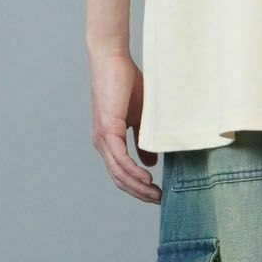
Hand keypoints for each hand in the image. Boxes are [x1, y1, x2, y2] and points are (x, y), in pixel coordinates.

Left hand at [88, 50, 160, 203]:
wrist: (112, 61)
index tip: (157, 196)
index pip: (121, 174)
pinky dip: (133, 171)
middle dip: (139, 193)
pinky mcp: (107, 129)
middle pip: (119, 179)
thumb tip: (150, 164)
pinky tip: (147, 179)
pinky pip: (120, 158)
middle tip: (159, 200)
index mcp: (108, 142)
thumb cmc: (127, 85)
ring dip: (138, 187)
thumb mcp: (141, 118)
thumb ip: (144, 142)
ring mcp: (103, 138)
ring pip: (119, 173)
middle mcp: (102, 144)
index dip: (138, 188)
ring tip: (155, 194)